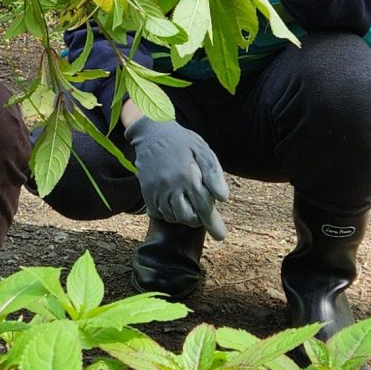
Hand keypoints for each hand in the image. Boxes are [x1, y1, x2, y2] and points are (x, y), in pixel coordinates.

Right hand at [129, 116, 229, 238]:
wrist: (151, 133)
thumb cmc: (182, 142)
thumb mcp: (202, 150)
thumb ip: (213, 174)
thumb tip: (224, 198)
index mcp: (187, 177)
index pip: (204, 208)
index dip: (213, 224)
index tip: (221, 236)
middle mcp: (170, 187)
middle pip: (187, 218)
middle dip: (197, 219)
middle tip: (202, 211)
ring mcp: (156, 190)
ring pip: (172, 217)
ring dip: (183, 215)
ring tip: (188, 200)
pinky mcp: (146, 192)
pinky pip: (158, 213)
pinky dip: (168, 212)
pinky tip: (174, 200)